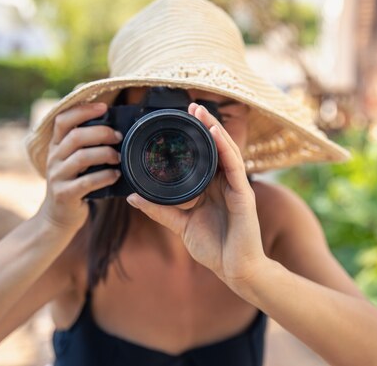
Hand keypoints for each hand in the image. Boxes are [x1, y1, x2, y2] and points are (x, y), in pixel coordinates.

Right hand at [36, 102, 122, 231]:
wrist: (58, 216)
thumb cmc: (75, 183)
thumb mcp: (75, 161)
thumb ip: (87, 145)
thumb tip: (117, 127)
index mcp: (56, 146)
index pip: (63, 120)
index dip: (82, 110)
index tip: (104, 107)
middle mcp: (54, 158)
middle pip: (75, 136)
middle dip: (101, 133)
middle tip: (119, 136)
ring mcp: (57, 177)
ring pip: (81, 157)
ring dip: (105, 154)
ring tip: (119, 157)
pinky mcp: (64, 194)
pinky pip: (86, 182)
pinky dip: (104, 176)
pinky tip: (116, 175)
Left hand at [126, 103, 266, 287]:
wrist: (235, 270)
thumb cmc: (213, 248)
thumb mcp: (180, 225)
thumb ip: (159, 209)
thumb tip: (133, 197)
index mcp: (212, 187)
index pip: (204, 155)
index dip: (194, 137)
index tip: (180, 120)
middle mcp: (224, 182)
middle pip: (215, 147)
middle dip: (204, 125)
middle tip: (190, 106)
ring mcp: (235, 186)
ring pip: (225, 150)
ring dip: (213, 128)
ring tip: (200, 111)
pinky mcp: (243, 193)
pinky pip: (233, 165)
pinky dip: (224, 147)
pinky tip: (214, 132)